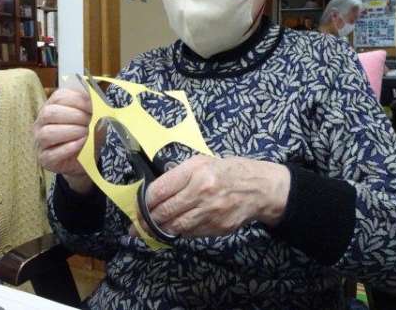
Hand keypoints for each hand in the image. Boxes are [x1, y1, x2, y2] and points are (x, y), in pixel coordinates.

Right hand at [34, 88, 97, 193]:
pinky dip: (68, 148)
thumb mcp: (88, 118)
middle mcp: (41, 123)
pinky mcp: (44, 159)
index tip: (93, 106)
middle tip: (90, 121)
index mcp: (52, 107)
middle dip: (74, 115)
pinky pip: (51, 154)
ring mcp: (40, 142)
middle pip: (50, 113)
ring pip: (47, 133)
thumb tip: (100, 103)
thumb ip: (90, 108)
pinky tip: (81, 143)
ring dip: (71, 131)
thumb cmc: (85, 134)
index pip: (59, 97)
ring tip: (86, 133)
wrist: (84, 159)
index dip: (78, 100)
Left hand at [130, 155, 290, 237]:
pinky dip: (179, 232)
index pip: (159, 190)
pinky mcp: (217, 227)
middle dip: (147, 220)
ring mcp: (210, 212)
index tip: (137, 206)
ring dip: (159, 230)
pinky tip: (172, 230)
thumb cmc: (227, 171)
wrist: (259, 188)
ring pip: (175, 226)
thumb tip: (153, 192)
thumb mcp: (202, 162)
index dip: (144, 201)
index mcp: (195, 171)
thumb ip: (178, 175)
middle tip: (136, 225)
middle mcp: (202, 191)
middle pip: (164, 211)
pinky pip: (190, 233)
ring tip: (148, 231)